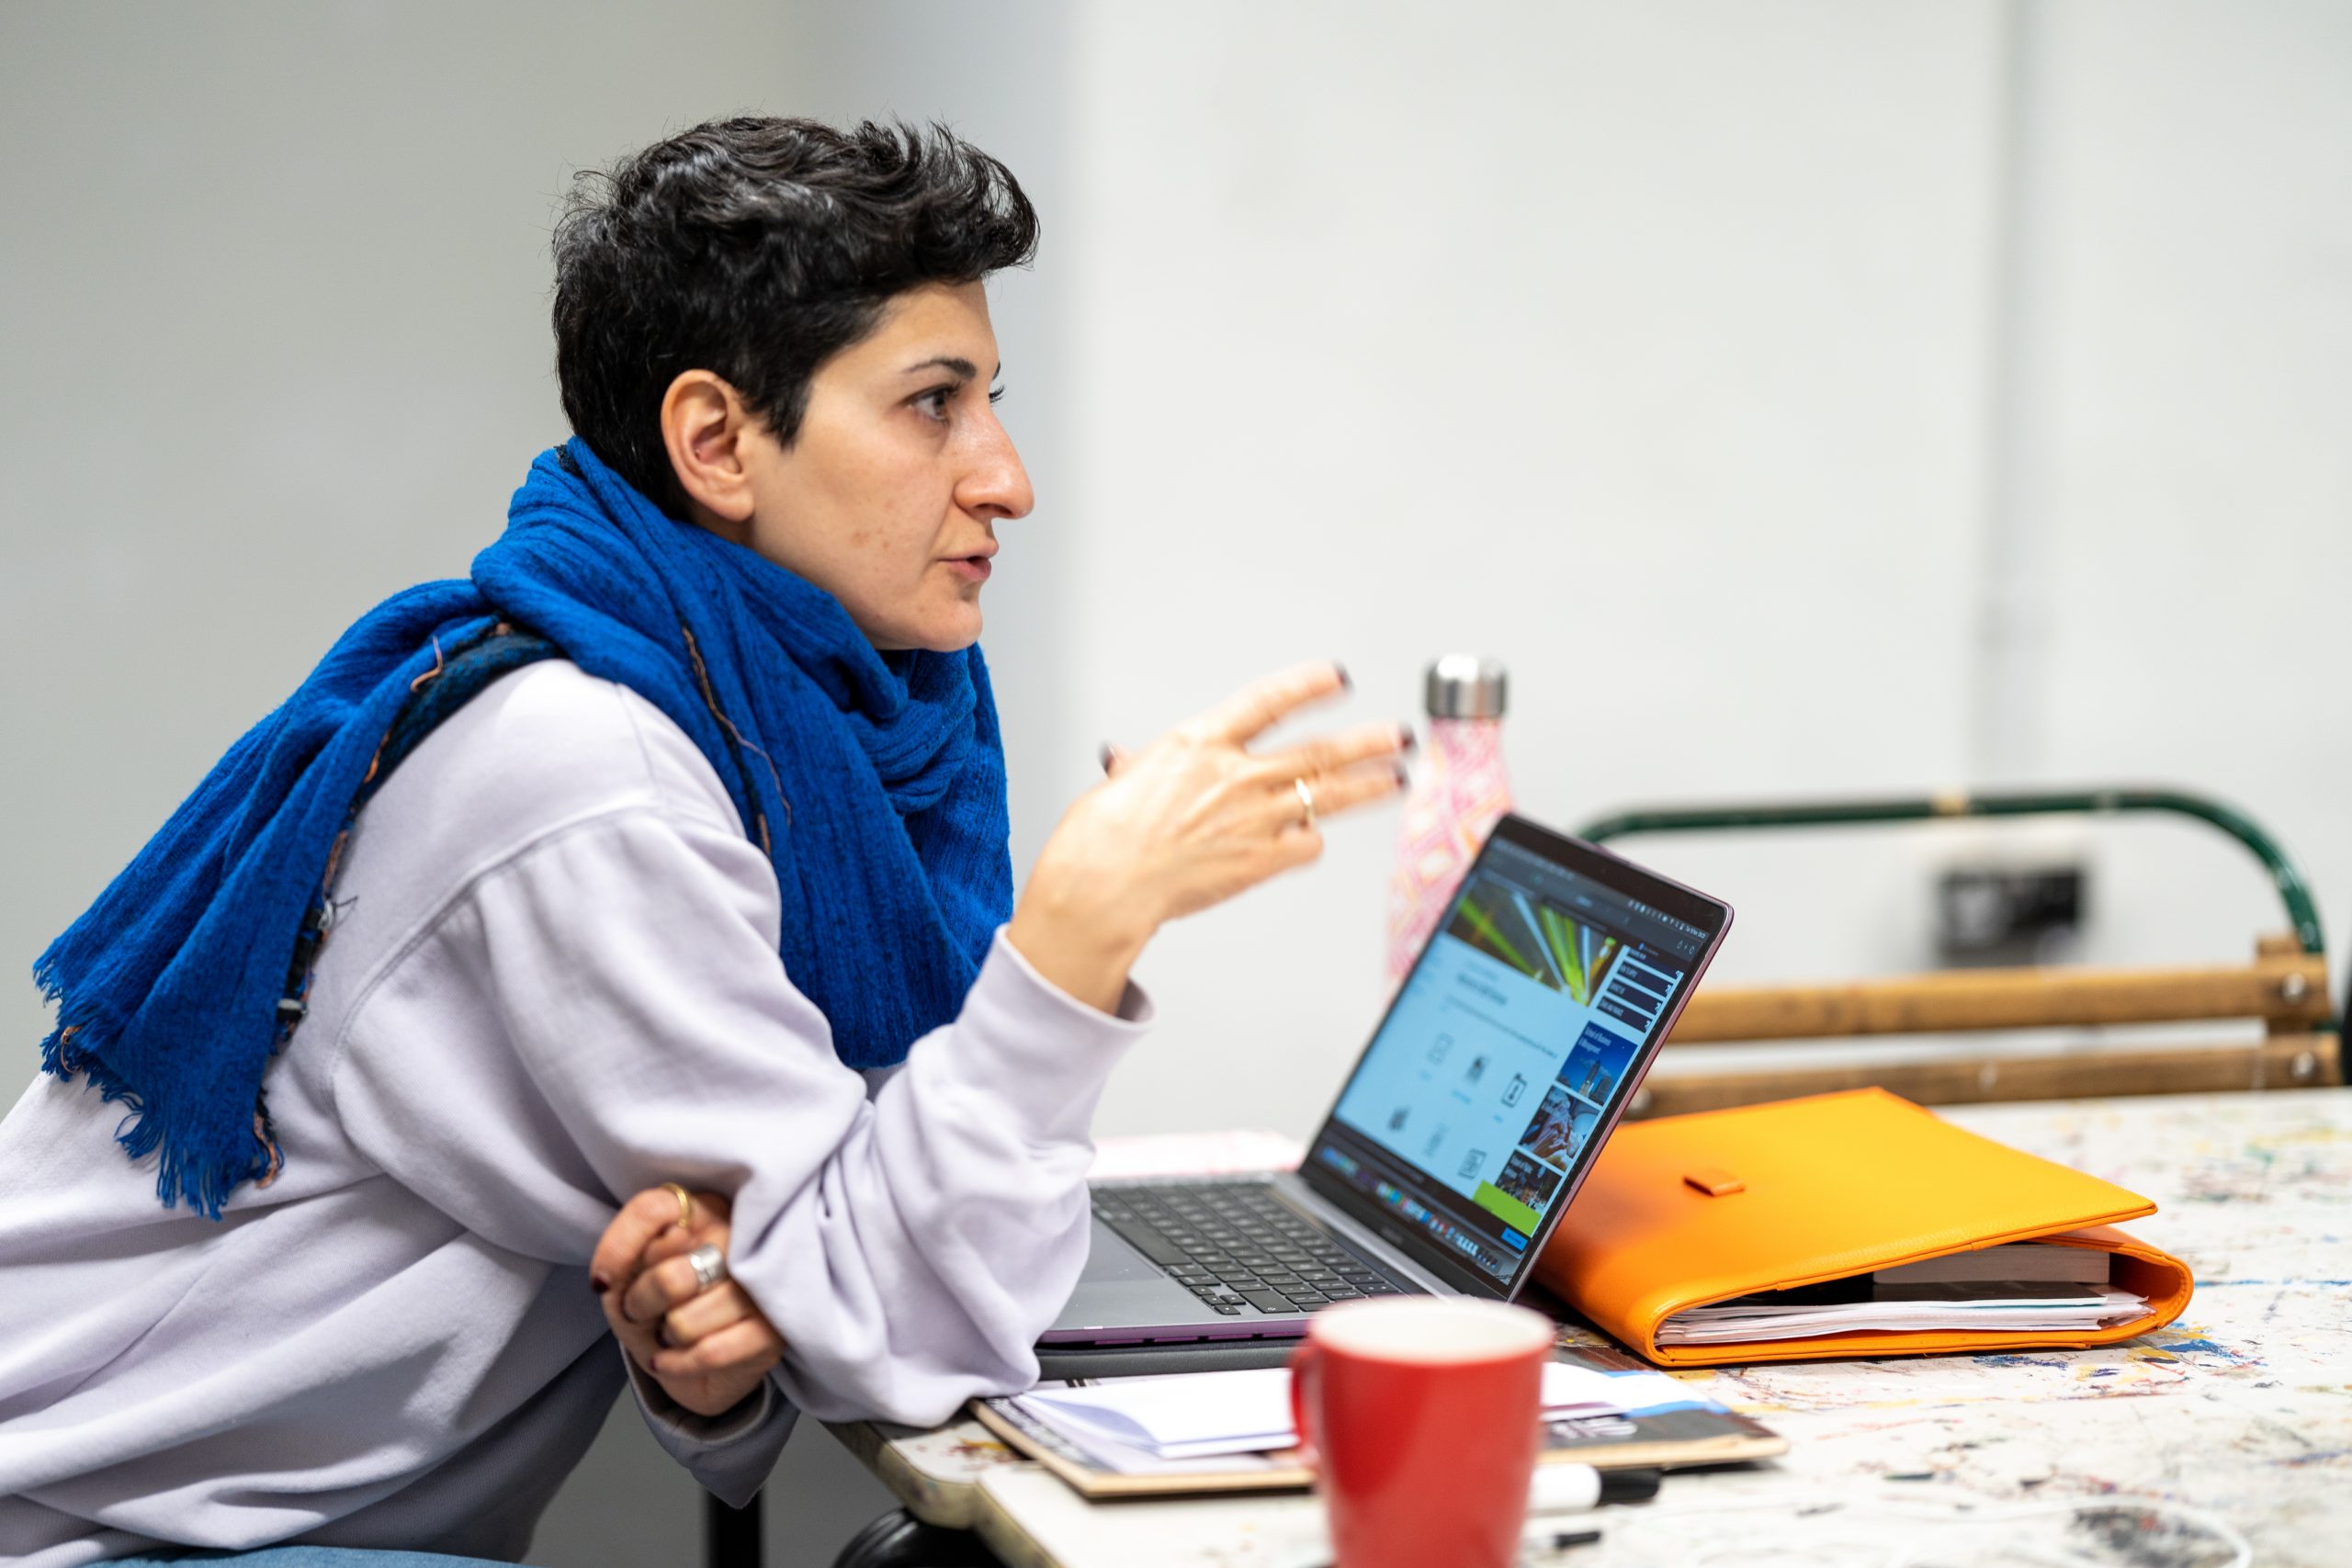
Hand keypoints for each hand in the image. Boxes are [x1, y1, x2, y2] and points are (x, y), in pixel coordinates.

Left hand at [592, 1187, 784, 1418]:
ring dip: (665, 1338)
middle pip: (670, 1274)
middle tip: (642, 1311)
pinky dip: (678, 1364)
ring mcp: (761, 1284)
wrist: (693, 1367)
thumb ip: (634, 1255)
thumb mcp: (627, 1282)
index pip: (654, 1209)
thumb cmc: (659, 1311)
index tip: (603, 1282)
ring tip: (670, 1334)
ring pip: (685, 1321)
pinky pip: (709, 1353)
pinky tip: (672, 1360)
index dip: (618, 1250)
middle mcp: (739, 1236)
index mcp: (703, 1211)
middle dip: (641, 1305)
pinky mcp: (772, 1329)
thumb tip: (672, 1240)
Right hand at [1009, 661, 1408, 1011]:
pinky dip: (1311, 842)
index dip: (1309, 686)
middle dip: (1366, 742)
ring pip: (1330, 794)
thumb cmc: (1103, 834)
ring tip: (1396, 777)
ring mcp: (1255, 817)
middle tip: (1396, 736)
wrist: (1105, 882)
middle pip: (1319, 751)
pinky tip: (1310, 841)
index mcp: (1200, 742)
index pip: (1270, 701)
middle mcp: (1236, 774)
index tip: (1337, 679)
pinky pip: (1307, 845)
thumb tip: (1127, 760)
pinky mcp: (1261, 860)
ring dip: (1370, 784)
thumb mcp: (1123, 781)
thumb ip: (1142, 767)